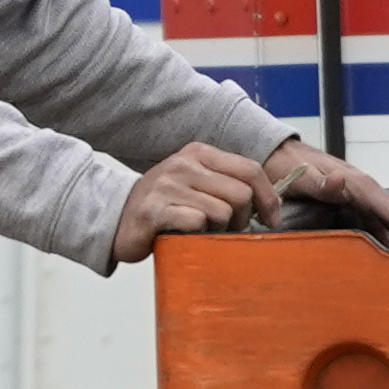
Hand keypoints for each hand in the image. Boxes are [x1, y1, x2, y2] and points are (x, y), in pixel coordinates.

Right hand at [113, 141, 267, 263]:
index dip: (269, 198)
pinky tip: (185, 235)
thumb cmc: (164, 206)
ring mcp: (167, 185)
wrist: (117, 219)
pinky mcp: (154, 210)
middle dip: (243, 219)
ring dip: (219, 230)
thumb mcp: (197, 184)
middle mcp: (184, 164)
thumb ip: (228, 184)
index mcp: (199, 153)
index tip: (271, 219)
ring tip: (203, 232)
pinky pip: (197, 223)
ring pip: (222, 211)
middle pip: (242, 194)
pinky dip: (198, 235)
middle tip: (227, 229)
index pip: (250, 170)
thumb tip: (270, 203)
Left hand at [260, 142, 388, 243]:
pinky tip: (388, 254)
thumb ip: (321, 182)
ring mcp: (358, 196)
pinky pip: (374, 222)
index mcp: (357, 185)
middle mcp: (363, 190)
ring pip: (387, 220)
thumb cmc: (288, 165)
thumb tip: (342, 182)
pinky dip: (385, 236)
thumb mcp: (302, 175)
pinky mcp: (350, 203)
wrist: (277, 152)